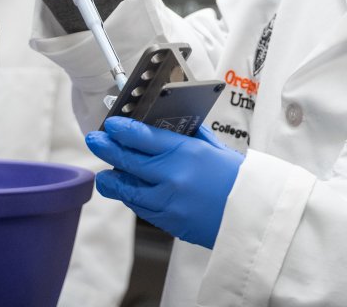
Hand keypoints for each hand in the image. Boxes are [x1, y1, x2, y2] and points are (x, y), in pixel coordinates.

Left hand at [85, 118, 244, 248]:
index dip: (122, 130)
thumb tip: (163, 124)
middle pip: (129, 161)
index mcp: (186, 152)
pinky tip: (128, 192)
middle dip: (107, 148)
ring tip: (104, 174)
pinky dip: (132, 198)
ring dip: (113, 180)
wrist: (252, 214)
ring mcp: (168, 202)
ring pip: (129, 190)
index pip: (144, 137)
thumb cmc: (236, 178)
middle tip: (94, 140)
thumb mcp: (213, 148)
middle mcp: (173, 176)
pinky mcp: (169, 222)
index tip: (110, 124)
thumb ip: (187, 136)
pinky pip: (142, 208)